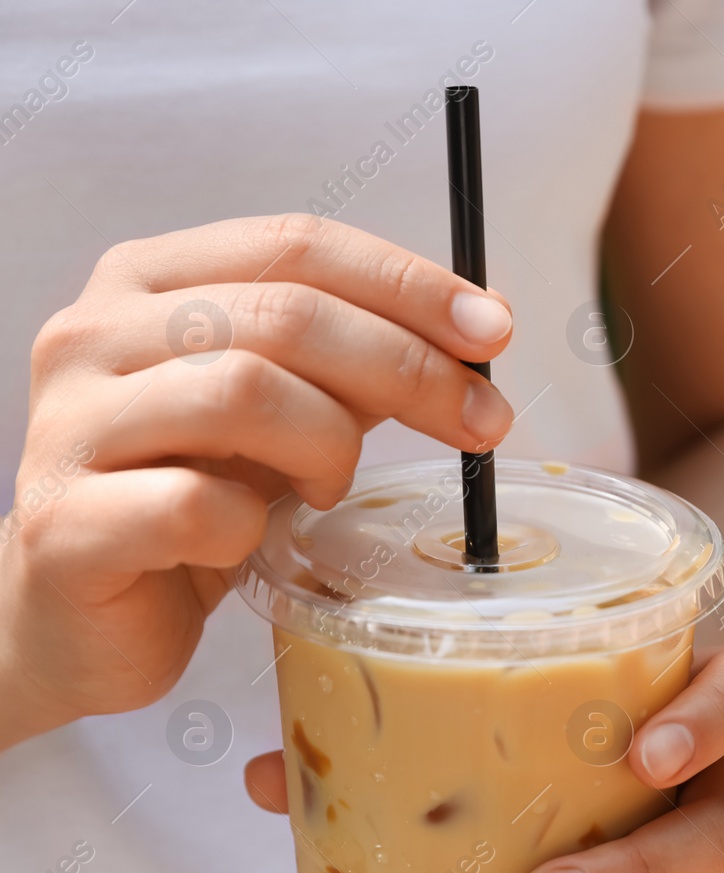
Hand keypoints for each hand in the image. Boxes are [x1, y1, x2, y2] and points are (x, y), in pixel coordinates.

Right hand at [1, 214, 514, 744]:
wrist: (82, 613)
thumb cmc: (191, 495)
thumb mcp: (284, 411)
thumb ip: (357, 361)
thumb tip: (479, 330)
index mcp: (150, 281)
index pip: (296, 243)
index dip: (408, 283)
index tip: (493, 331)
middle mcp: (94, 334)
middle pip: (286, 314)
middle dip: (407, 368)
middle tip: (482, 421)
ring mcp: (70, 427)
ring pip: (244, 392)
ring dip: (328, 446)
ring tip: (329, 486)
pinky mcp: (65, 525)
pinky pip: (196, 505)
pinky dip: (253, 526)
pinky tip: (252, 540)